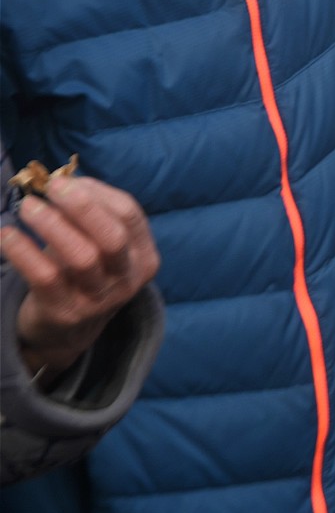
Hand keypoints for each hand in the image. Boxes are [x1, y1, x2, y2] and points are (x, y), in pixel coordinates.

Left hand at [1, 177, 159, 379]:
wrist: (67, 332)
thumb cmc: (82, 275)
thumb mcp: (99, 247)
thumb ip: (91, 216)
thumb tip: (64, 180)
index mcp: (143, 257)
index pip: (130, 215)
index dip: (98, 193)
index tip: (68, 180)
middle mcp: (126, 280)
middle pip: (112, 237)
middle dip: (82, 206)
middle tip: (51, 186)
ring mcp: (98, 300)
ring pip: (81, 257)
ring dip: (52, 225)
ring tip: (28, 206)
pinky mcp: (64, 313)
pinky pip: (44, 277)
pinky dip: (23, 251)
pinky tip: (7, 234)